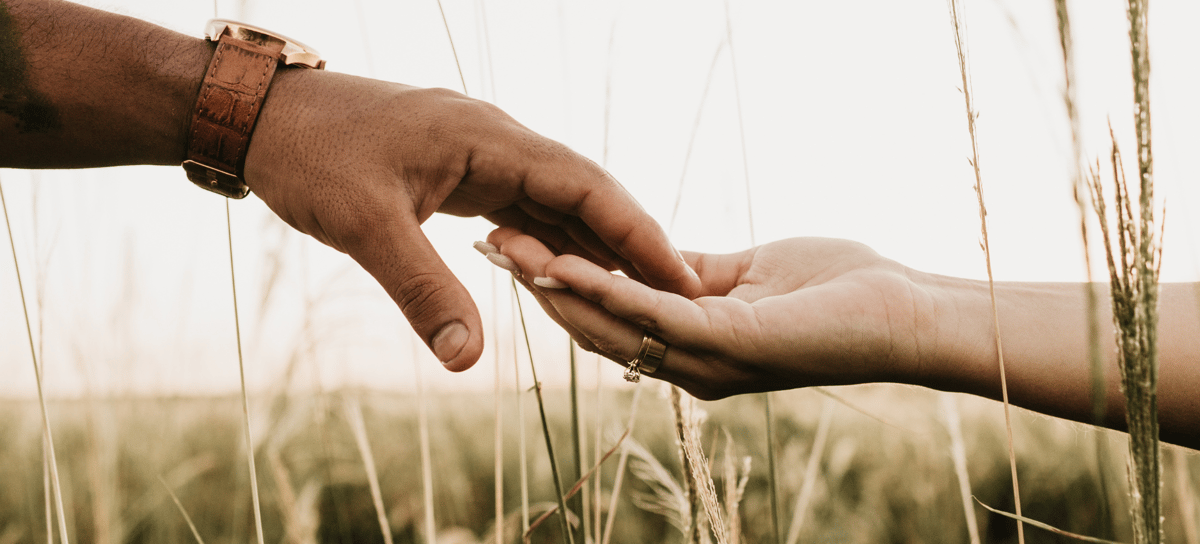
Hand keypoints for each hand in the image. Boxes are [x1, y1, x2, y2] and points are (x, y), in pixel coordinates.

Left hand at [245, 69, 700, 369]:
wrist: (260, 115)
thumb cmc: (309, 155)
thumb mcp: (364, 227)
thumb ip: (423, 291)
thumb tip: (467, 361)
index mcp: (487, 138)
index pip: (584, 185)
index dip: (635, 231)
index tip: (679, 274)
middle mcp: (495, 139)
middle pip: (583, 190)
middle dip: (630, 240)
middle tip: (678, 292)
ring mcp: (479, 153)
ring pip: (554, 200)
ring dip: (593, 243)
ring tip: (638, 291)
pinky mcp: (459, 170)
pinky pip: (522, 205)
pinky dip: (549, 240)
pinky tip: (567, 273)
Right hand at [486, 229, 942, 398]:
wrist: (903, 310)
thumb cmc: (837, 290)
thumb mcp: (747, 274)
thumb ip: (694, 272)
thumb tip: (649, 257)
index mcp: (694, 344)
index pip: (612, 315)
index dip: (563, 284)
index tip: (517, 248)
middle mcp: (693, 363)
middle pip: (599, 328)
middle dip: (544, 288)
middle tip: (493, 249)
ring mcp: (711, 360)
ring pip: (616, 326)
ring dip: (562, 290)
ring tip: (514, 254)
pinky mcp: (733, 342)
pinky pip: (657, 314)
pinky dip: (610, 289)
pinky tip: (571, 264)